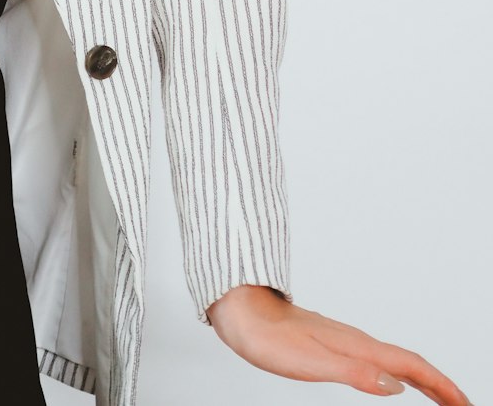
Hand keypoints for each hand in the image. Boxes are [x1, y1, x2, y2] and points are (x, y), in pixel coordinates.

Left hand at [206, 285, 472, 403]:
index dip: (440, 385)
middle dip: (439, 384)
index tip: (464, 403)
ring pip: (394, 360)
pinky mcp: (332, 343)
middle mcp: (355, 340)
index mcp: (356, 346)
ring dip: (422, 378)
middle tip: (462, 403)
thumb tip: (395, 386)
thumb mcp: (310, 361)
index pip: (409, 366)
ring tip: (439, 395)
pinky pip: (376, 359)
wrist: (241, 310)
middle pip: (409, 363)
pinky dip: (397, 372)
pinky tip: (391, 379)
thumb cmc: (269, 337)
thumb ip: (353, 372)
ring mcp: (345, 340)